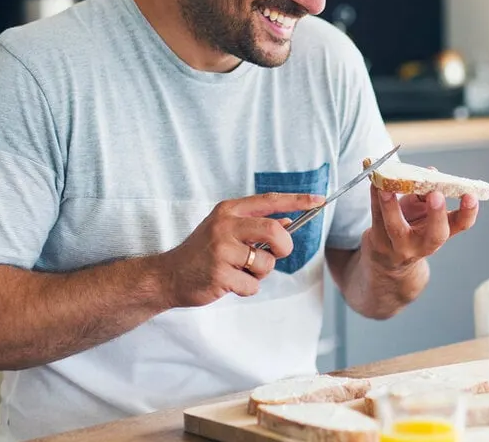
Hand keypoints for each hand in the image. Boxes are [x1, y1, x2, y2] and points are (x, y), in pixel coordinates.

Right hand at [157, 193, 322, 306]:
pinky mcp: (219, 273)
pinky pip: (252, 285)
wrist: (169, 276)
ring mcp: (221, 249)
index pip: (270, 201)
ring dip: (260, 273)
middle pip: (273, 231)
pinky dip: (247, 288)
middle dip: (283, 247)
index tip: (319, 200)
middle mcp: (225, 225)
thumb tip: (288, 222)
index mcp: (229, 210)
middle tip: (278, 254)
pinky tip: (229, 283)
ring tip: (240, 271)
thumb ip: (254, 225)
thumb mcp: (226, 230)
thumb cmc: (202, 253)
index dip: (298, 200)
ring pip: (266, 263)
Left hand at [364, 171, 479, 271]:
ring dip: (392, 206)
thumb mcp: (422, 213)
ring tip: (387, 187)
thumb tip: (430, 171)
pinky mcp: (378, 242)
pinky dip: (374, 198)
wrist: (386, 262)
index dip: (468, 211)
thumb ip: (426, 193)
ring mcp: (400, 247)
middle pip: (435, 236)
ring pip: (396, 228)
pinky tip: (373, 184)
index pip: (461, 224)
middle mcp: (423, 245)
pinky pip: (376, 218)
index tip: (470, 195)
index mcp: (440, 233)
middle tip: (436, 195)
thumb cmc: (408, 229)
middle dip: (437, 215)